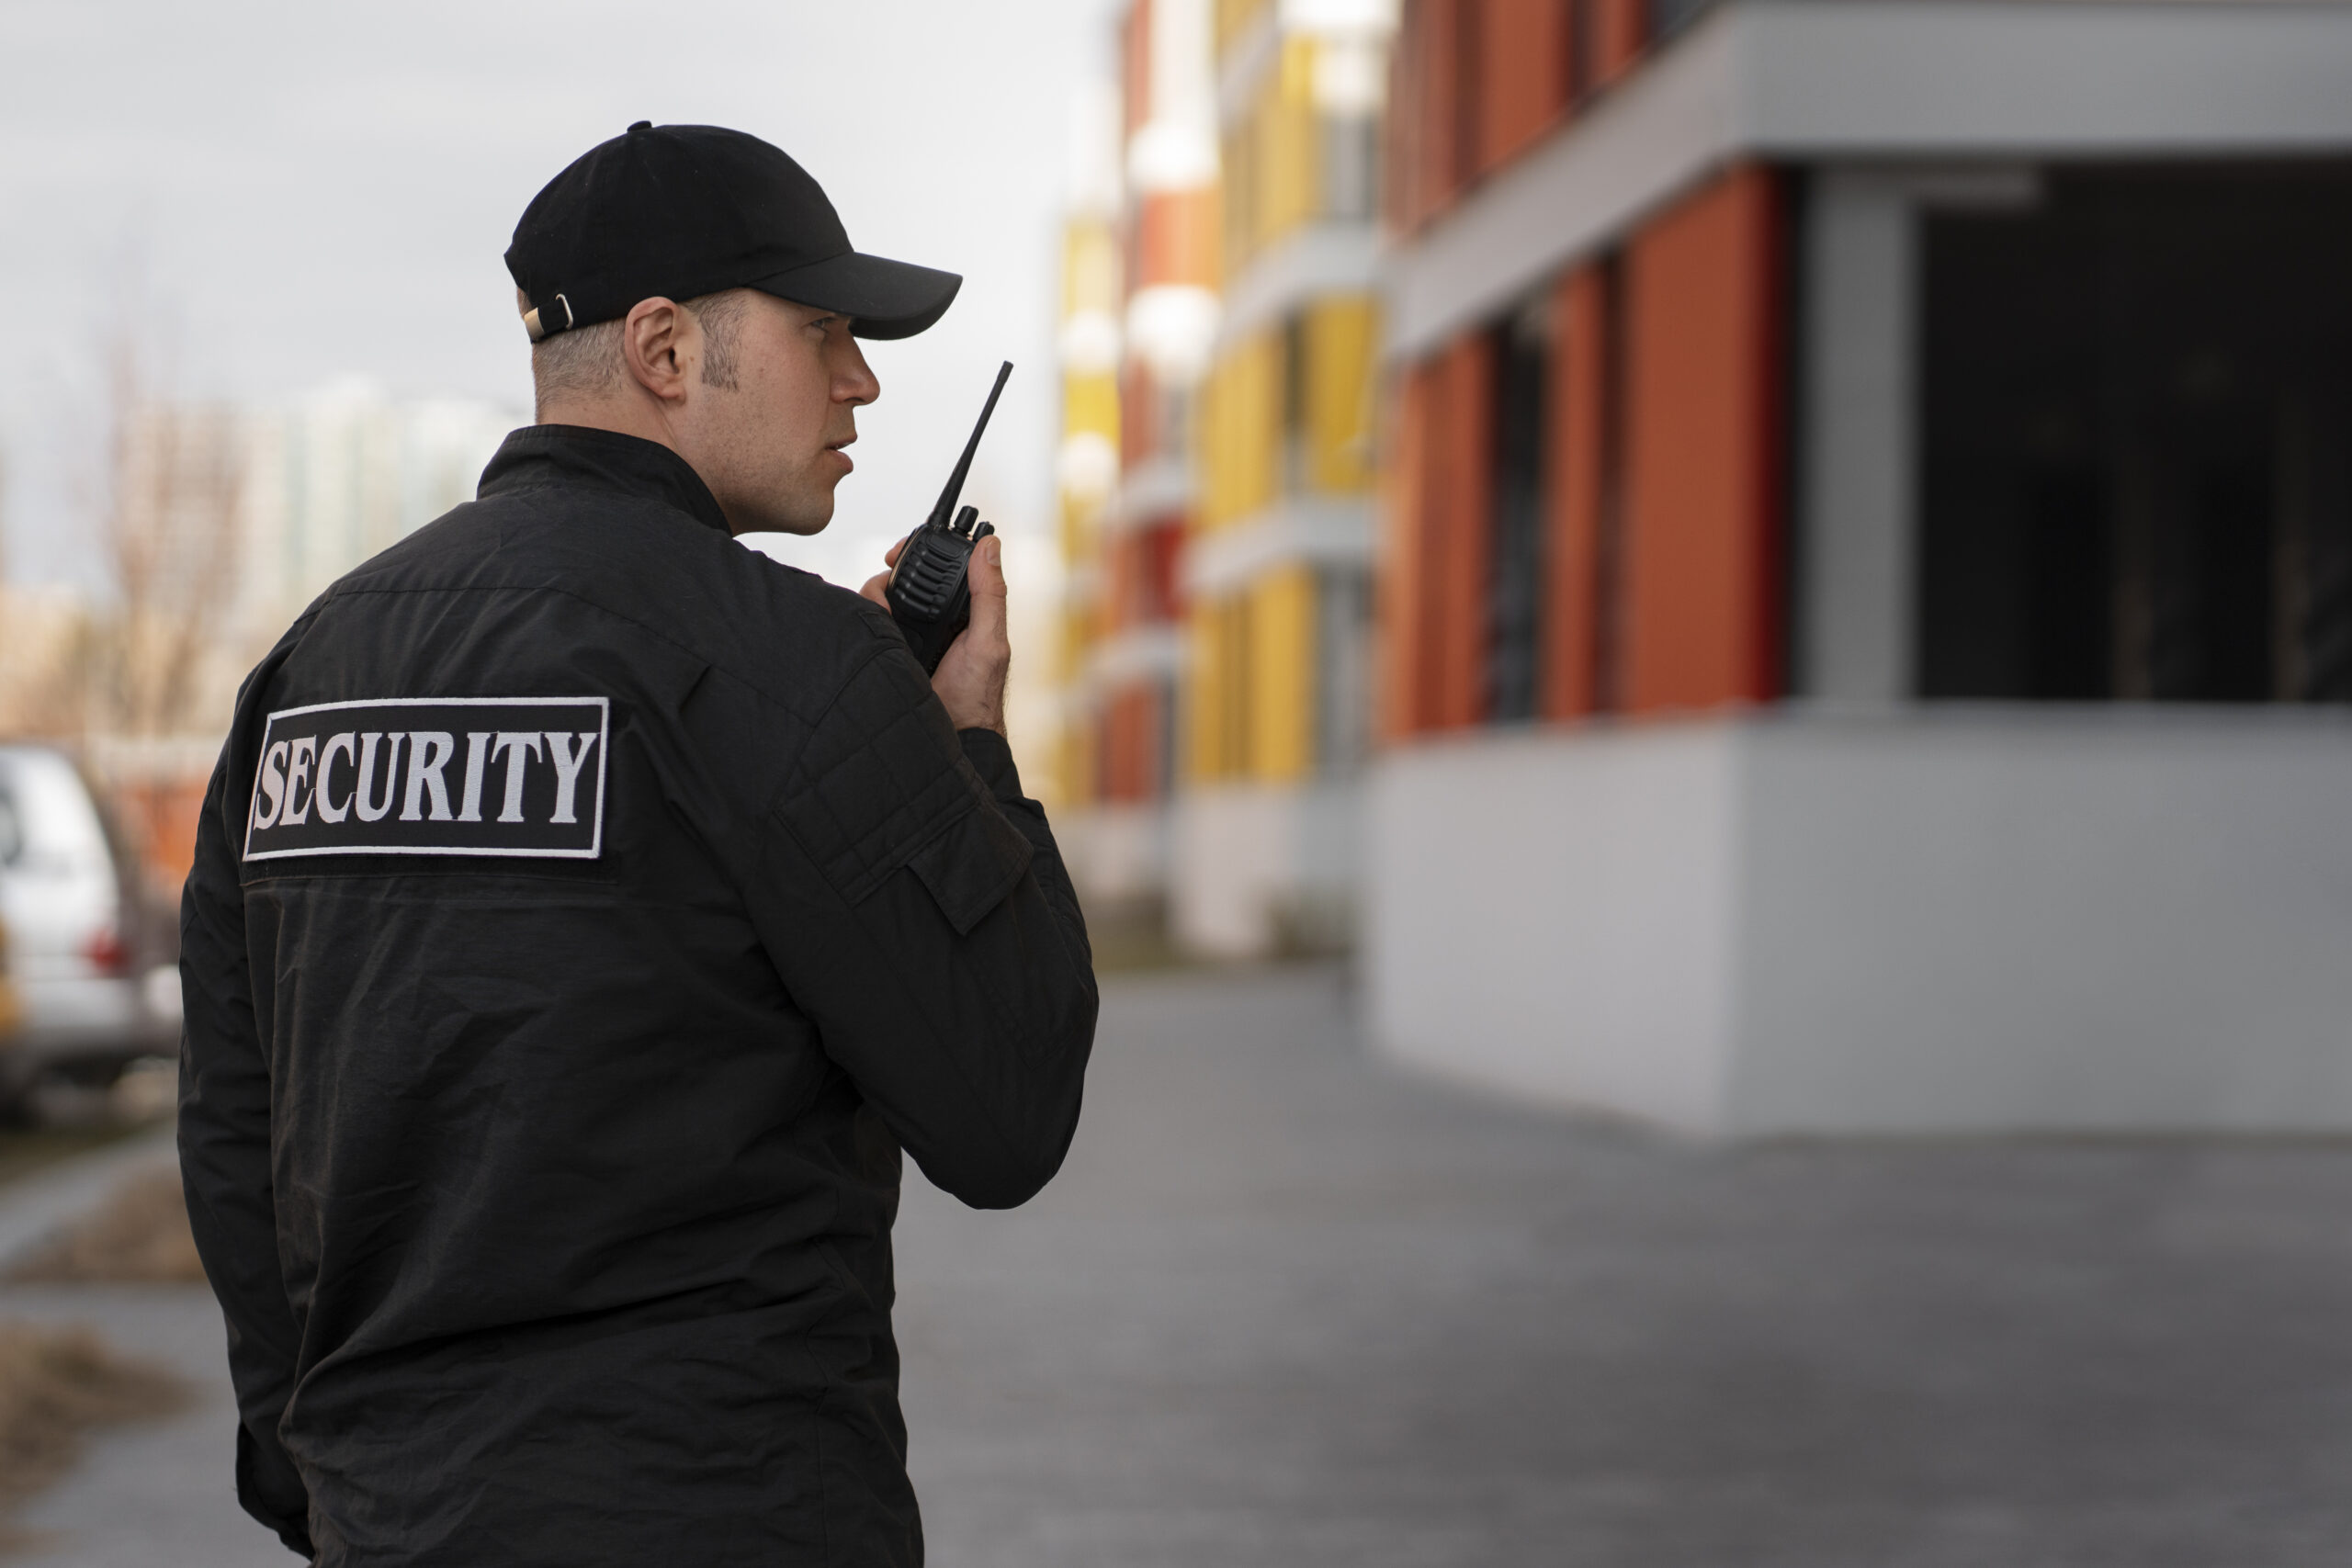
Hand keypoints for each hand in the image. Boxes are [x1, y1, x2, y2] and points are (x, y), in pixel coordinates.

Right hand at [861, 534, 1009, 736]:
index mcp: (961, 611)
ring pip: (880, 600)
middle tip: (885, 579)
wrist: (950, 736)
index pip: (936, 569)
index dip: (918, 553)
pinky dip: (865, 618)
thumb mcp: (988, 640)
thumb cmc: (977, 694)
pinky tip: (872, 627)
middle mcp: (932, 619)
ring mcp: (907, 634)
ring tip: (881, 613)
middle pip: (901, 580)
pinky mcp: (888, 650)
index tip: (900, 551)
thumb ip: (989, 594)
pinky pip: (869, 625)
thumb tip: (990, 546)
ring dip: (874, 598)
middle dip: (888, 575)